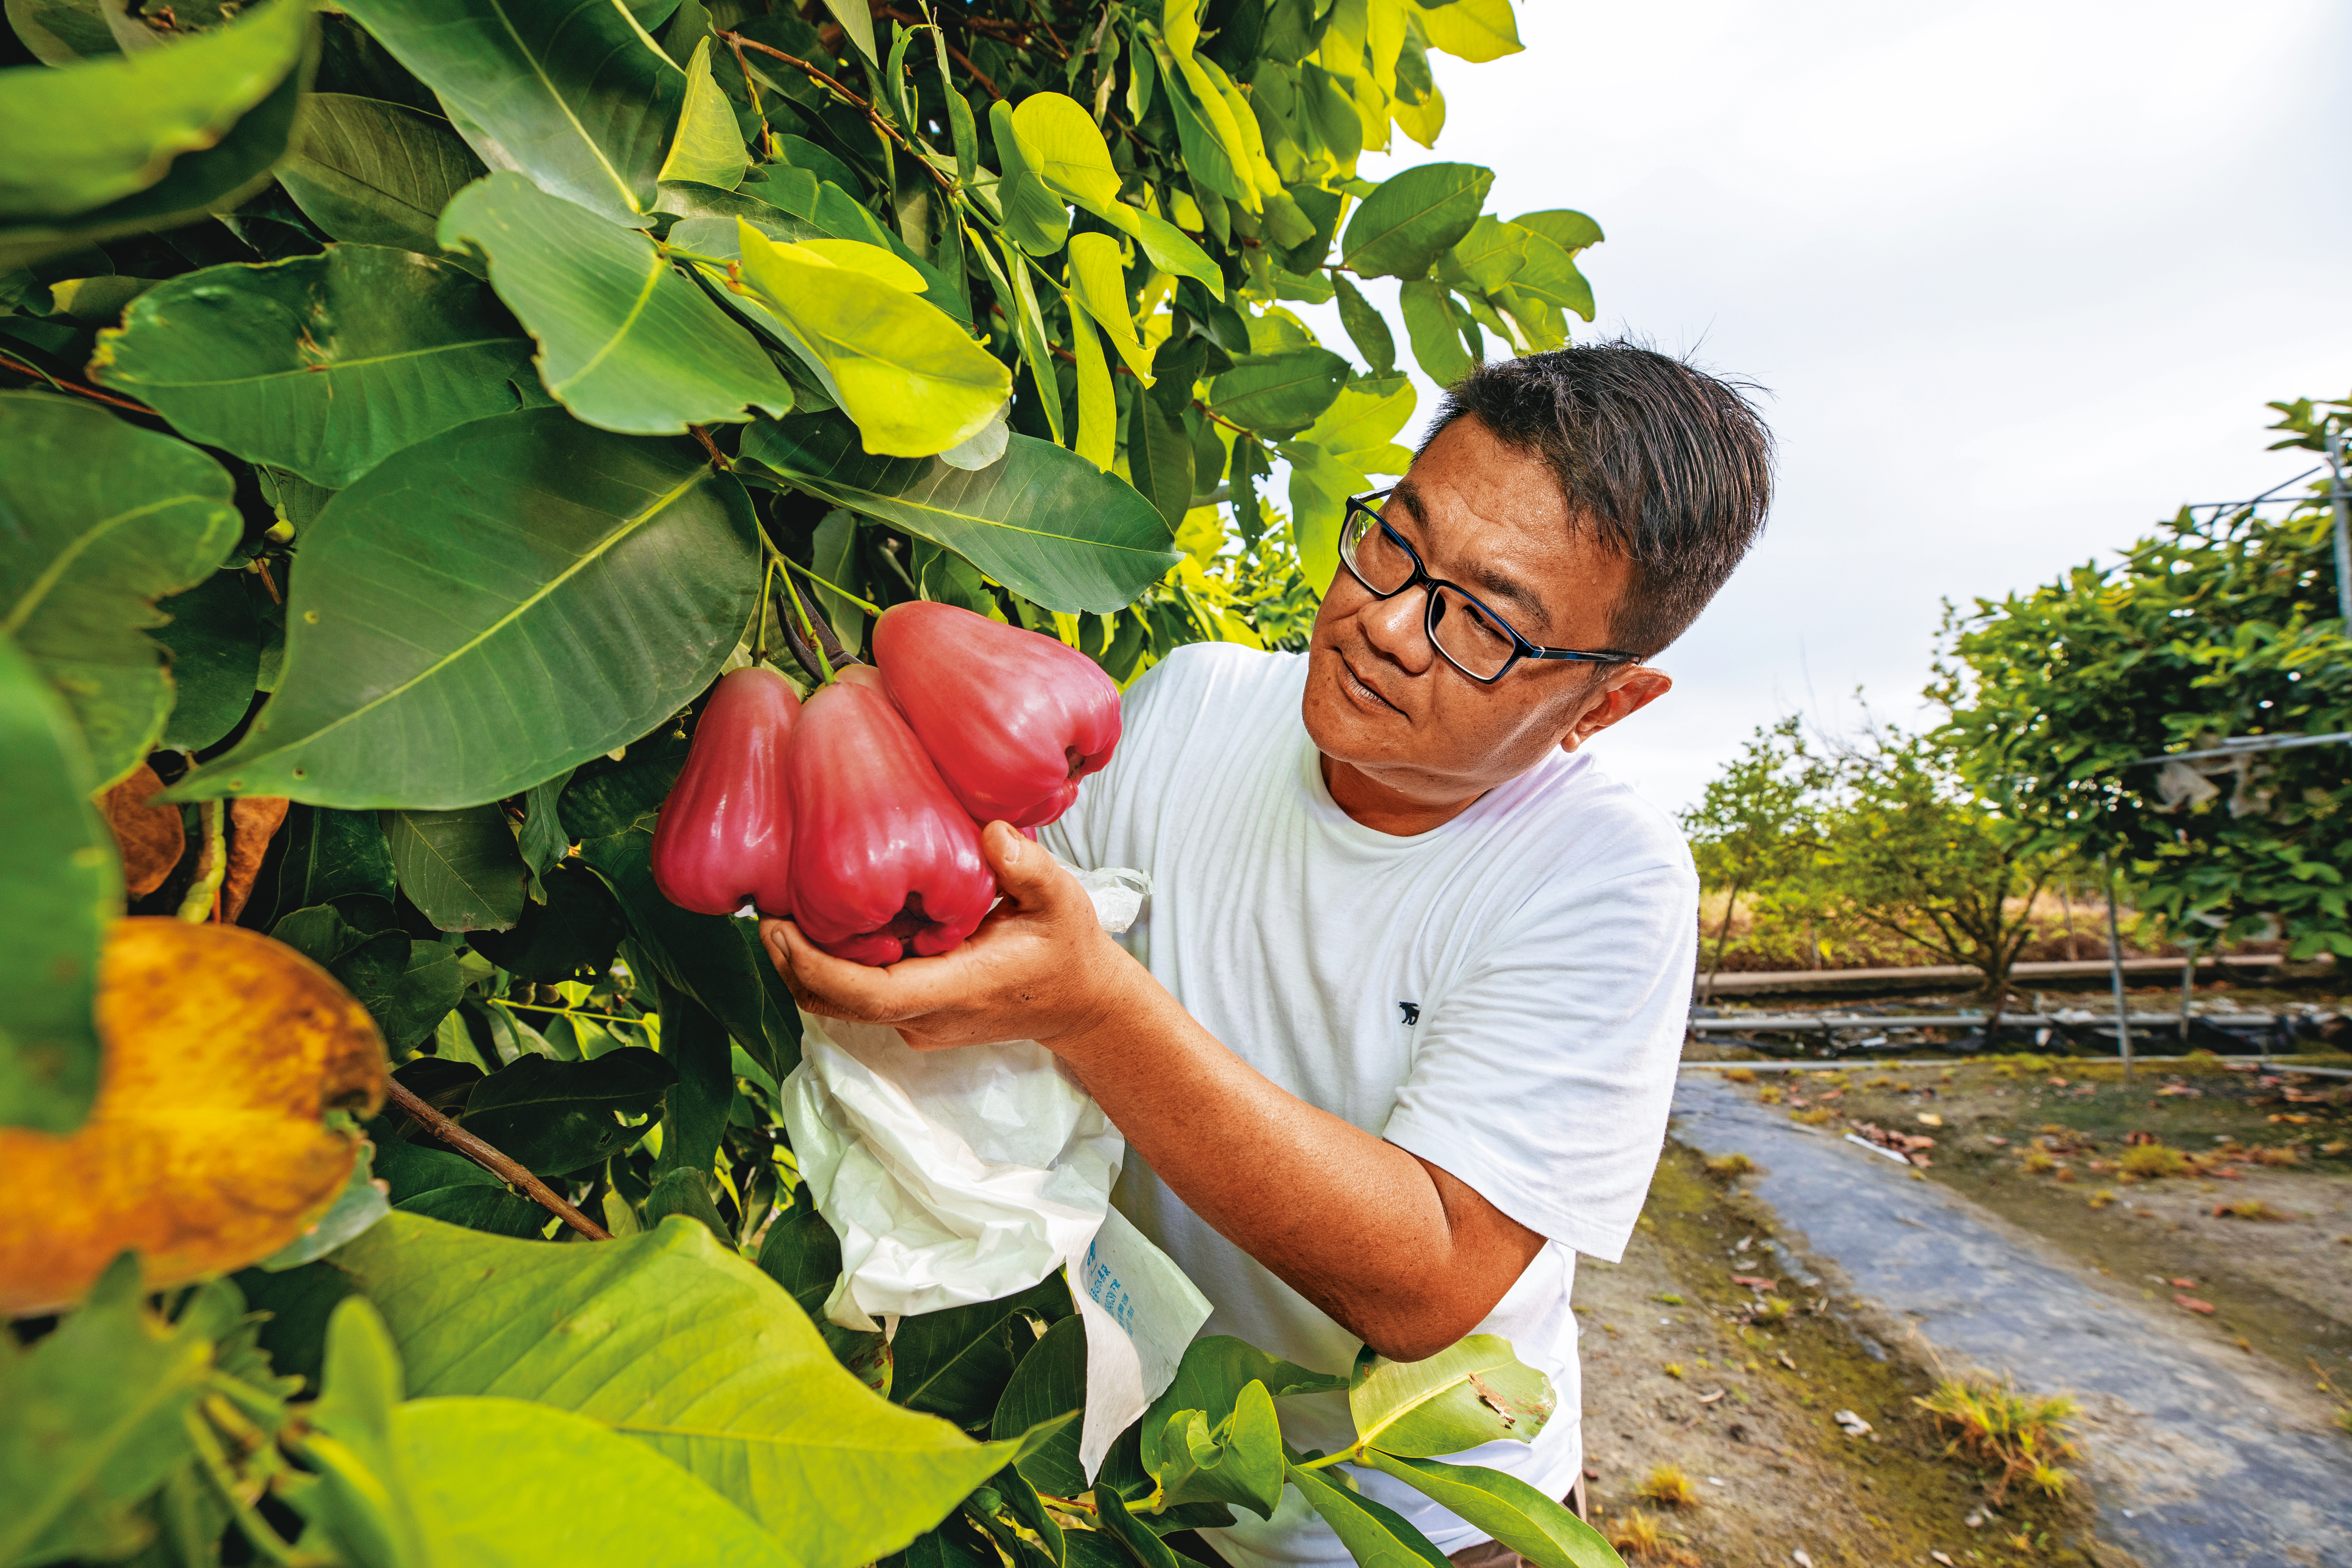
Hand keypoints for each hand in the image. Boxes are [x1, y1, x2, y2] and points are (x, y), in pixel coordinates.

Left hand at [760, 820, 1143, 1054]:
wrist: (1082, 1004)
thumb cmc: (1069, 948)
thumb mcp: (1062, 901)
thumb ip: (1028, 868)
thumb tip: (991, 832)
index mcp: (955, 989)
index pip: (865, 994)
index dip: (813, 967)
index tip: (778, 928)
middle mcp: (925, 1016)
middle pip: (836, 1004)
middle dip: (791, 963)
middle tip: (765, 911)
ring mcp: (917, 1022)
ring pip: (842, 1004)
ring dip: (807, 966)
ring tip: (783, 912)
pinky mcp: (915, 1015)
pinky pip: (860, 997)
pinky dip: (834, 967)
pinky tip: (826, 924)